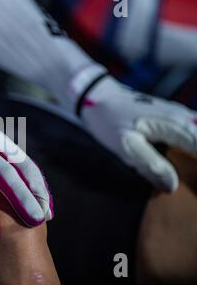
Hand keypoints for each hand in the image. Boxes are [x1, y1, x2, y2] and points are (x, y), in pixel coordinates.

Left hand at [82, 76, 196, 191]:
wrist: (98, 98)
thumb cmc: (109, 121)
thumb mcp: (126, 146)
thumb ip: (151, 164)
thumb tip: (173, 185)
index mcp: (176, 125)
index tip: (195, 185)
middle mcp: (183, 117)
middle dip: (196, 163)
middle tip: (191, 184)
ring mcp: (180, 115)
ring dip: (194, 156)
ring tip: (192, 177)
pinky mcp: (173, 118)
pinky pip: (192, 133)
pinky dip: (191, 147)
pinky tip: (187, 160)